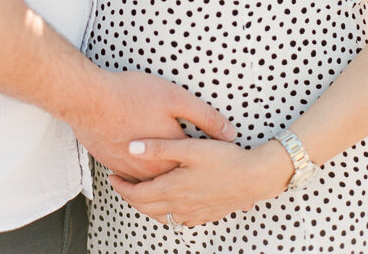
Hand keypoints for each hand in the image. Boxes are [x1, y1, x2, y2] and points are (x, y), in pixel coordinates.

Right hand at [71, 70, 236, 182]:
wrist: (90, 100)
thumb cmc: (132, 95)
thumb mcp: (175, 98)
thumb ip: (204, 117)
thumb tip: (230, 133)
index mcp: (171, 157)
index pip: (198, 171)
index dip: (214, 174)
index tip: (227, 185)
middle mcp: (152, 171)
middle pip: (176, 186)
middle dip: (193, 189)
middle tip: (210, 197)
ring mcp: (131, 171)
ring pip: (154, 190)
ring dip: (167, 193)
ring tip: (180, 197)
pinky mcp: (114, 165)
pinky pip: (134, 183)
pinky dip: (144, 186)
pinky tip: (148, 181)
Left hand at [109, 136, 292, 226]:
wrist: (255, 177)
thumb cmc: (224, 159)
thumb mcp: (190, 147)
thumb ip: (160, 147)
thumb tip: (131, 148)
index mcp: (173, 189)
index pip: (137, 194)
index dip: (122, 187)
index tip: (112, 176)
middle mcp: (180, 206)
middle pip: (146, 207)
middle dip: (130, 197)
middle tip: (121, 184)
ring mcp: (194, 213)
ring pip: (161, 216)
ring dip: (147, 206)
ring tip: (140, 192)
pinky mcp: (206, 214)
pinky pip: (179, 220)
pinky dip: (166, 212)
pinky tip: (169, 203)